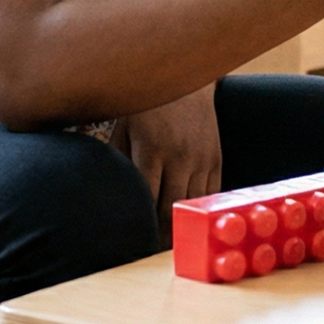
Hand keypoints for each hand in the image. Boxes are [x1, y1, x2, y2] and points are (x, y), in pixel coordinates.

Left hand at [114, 85, 222, 235]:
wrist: (188, 73)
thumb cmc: (148, 101)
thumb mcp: (124, 125)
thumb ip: (118, 159)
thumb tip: (107, 192)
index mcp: (152, 148)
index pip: (145, 199)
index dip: (138, 223)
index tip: (129, 240)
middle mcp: (180, 155)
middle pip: (170, 209)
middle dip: (158, 235)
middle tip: (145, 250)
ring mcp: (202, 157)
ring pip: (191, 205)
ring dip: (179, 226)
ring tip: (165, 241)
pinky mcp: (216, 158)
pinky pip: (210, 194)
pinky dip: (197, 209)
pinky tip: (187, 219)